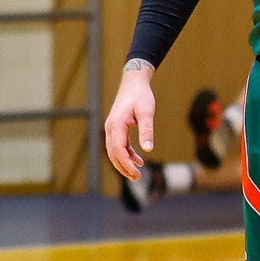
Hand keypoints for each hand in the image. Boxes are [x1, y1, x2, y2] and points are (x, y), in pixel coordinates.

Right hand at [104, 60, 155, 179]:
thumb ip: (147, 131)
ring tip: (137, 173)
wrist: (134, 82)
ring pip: (115, 151)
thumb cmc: (141, 95)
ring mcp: (112, 128)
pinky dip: (127, 154)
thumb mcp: (146, 112)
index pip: (118, 150)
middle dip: (123, 167)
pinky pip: (119, 145)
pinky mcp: (117, 127)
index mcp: (116, 125)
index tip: (135, 173)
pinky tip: (138, 159)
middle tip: (137, 178)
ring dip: (124, 163)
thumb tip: (148, 150)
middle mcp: (110, 128)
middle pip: (113, 153)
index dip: (125, 163)